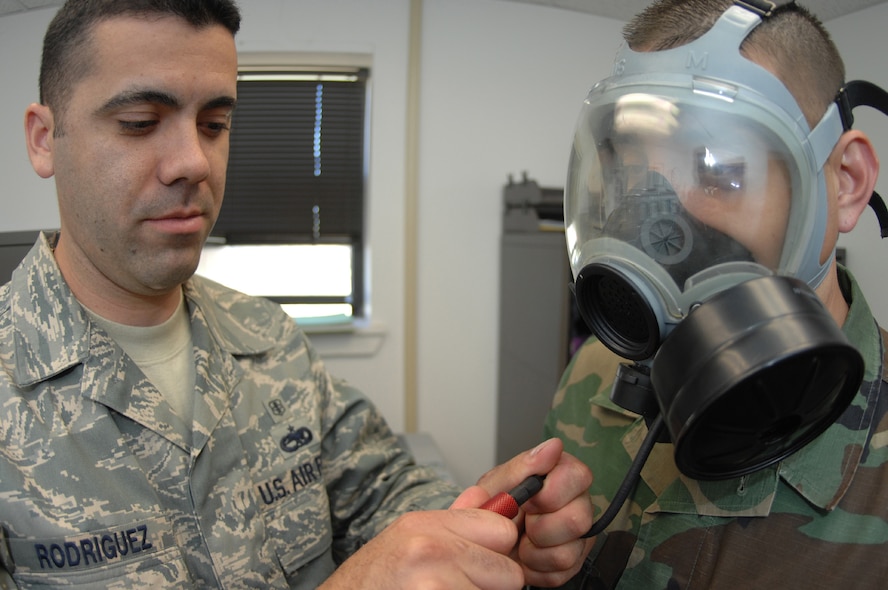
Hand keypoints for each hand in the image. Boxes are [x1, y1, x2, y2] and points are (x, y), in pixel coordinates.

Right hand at [319, 508, 523, 589]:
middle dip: (491, 586)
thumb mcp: (407, 539)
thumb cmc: (372, 580)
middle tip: (460, 587)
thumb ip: (452, 521)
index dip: (499, 553)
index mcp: (426, 526)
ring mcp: (433, 585)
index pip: (503, 531)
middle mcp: (430, 550)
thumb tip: (484, 497)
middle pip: (509, 573)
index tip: (484, 564)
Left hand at [452, 438, 594, 586]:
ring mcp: (578, 534)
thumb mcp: (498, 483)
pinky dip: (536, 568)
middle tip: (523, 522)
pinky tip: (526, 556)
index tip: (529, 500)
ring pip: (569, 551)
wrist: (484, 541)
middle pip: (578, 519)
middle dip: (540, 527)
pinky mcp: (574, 562)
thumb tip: (553, 446)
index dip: (551, 493)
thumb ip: (525, 465)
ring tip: (521, 540)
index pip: (579, 476)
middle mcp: (577, 502)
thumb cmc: (493, 507)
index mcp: (561, 474)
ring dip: (534, 551)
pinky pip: (562, 572)